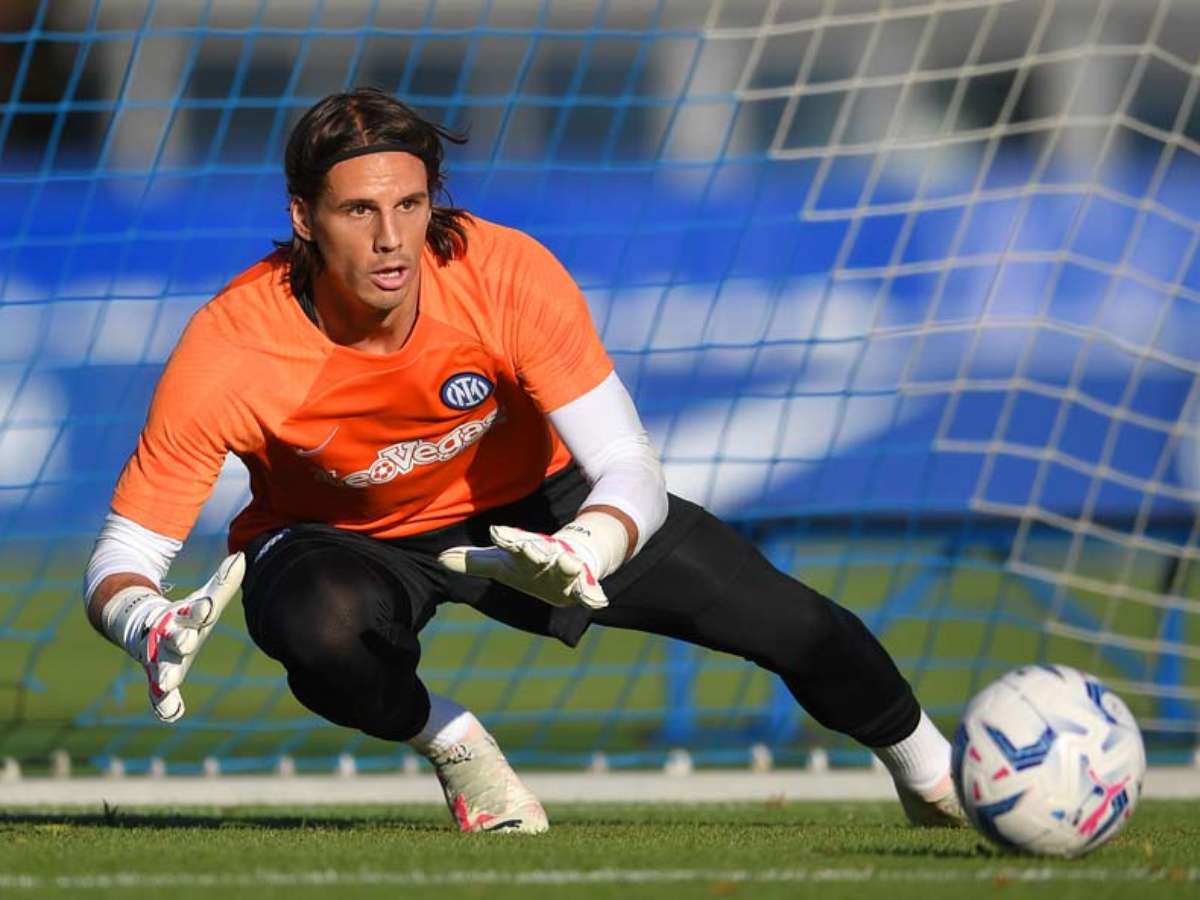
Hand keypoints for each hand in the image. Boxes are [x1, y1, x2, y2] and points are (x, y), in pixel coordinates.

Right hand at [102, 553, 244, 721]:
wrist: (142, 627)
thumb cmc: (184, 616)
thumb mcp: (204, 599)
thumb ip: (224, 582)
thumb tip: (242, 556)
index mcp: (183, 616)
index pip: (194, 612)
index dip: (200, 609)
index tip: (205, 607)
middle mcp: (169, 636)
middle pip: (176, 638)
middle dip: (180, 640)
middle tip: (186, 642)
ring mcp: (160, 658)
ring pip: (162, 667)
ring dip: (165, 676)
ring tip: (167, 685)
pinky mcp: (157, 678)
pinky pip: (159, 695)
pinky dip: (164, 705)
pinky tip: (171, 714)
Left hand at [439, 525, 607, 610]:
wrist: (573, 560)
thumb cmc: (529, 563)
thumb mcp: (502, 564)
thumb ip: (474, 562)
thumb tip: (440, 559)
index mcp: (524, 550)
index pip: (512, 542)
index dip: (506, 538)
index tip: (496, 533)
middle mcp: (546, 556)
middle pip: (540, 551)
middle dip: (536, 549)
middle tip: (532, 548)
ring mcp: (566, 568)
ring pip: (567, 565)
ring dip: (568, 565)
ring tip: (570, 564)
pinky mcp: (582, 583)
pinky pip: (589, 589)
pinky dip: (593, 595)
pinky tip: (597, 602)